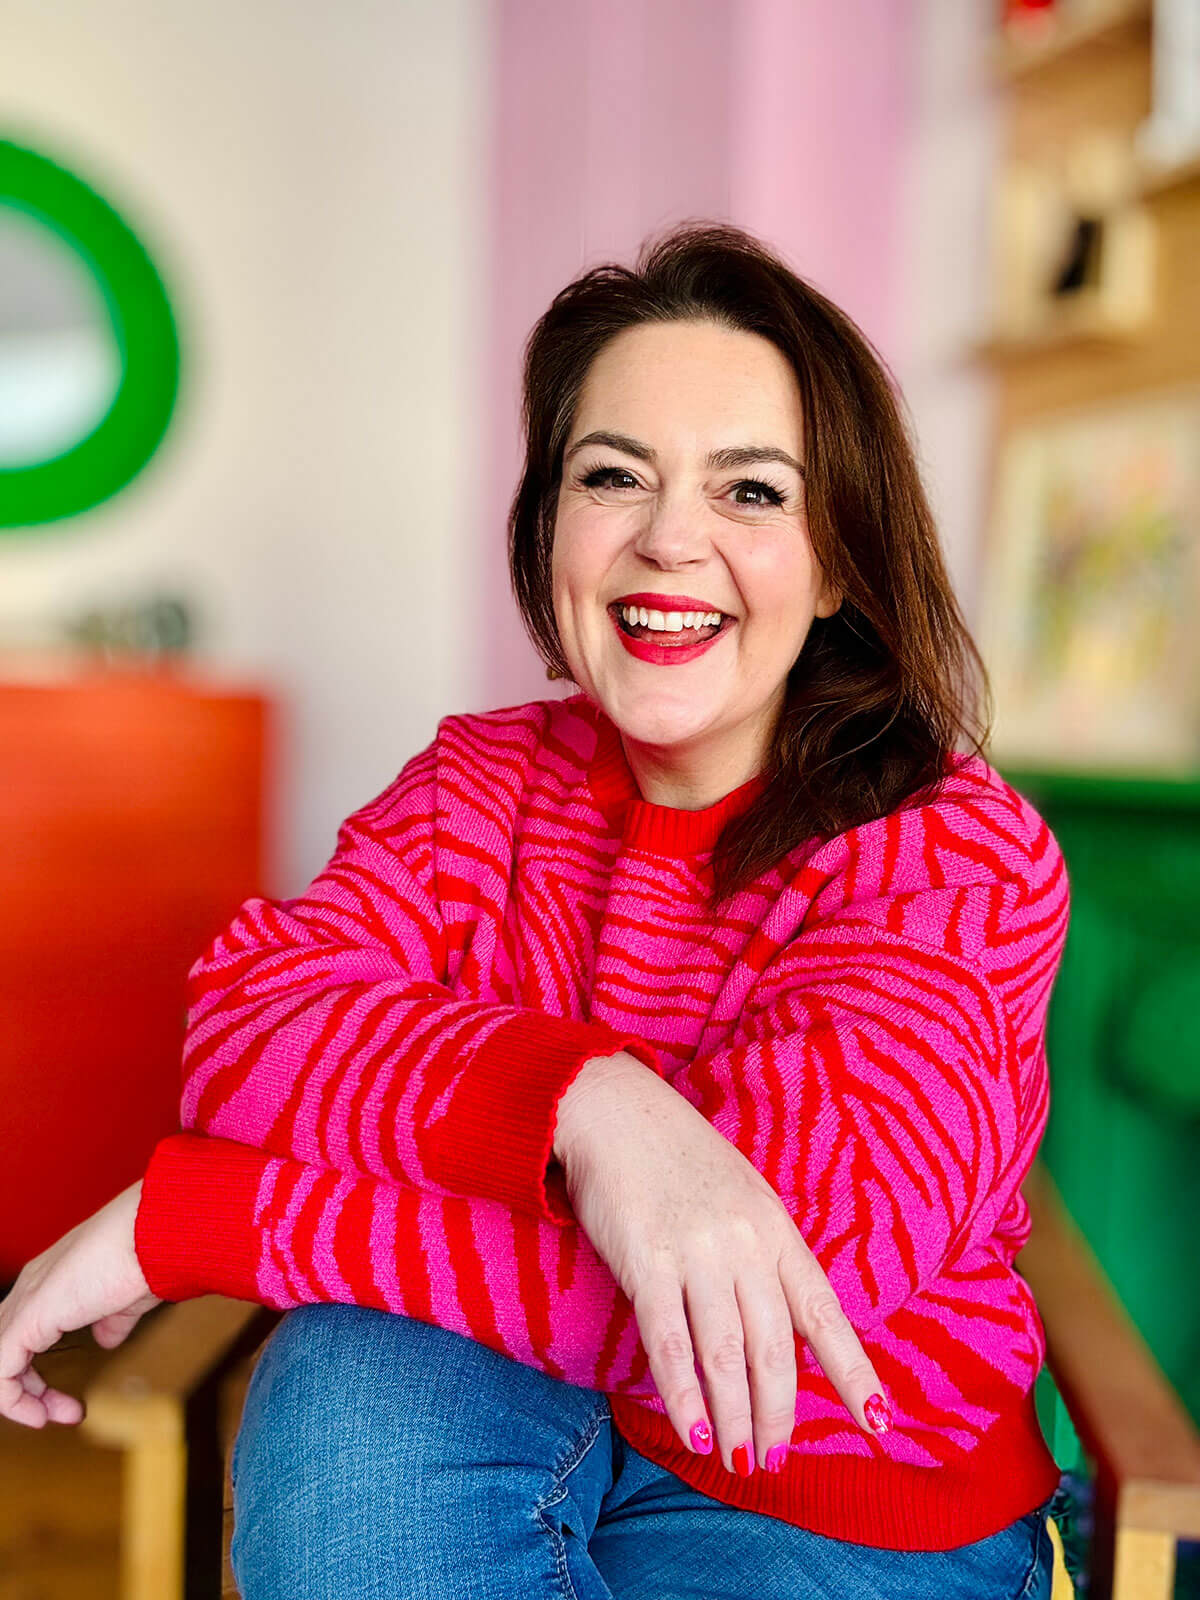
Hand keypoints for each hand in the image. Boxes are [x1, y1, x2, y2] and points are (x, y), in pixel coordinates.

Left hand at [0, 1181, 161, 1427]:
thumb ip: (112, 1319)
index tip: (72, 1403)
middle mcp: (33, 1285)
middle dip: (29, 1390)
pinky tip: (40, 1414)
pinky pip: (0, 1368)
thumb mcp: (127, 1297)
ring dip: (21, 1398)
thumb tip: (107, 1339)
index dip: (38, 1375)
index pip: (24, 1334)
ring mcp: (28, 1298)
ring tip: (54, 1418)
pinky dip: (12, 1399)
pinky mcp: (30, 1315)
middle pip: (6, 1348)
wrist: (156, 1234)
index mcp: (53, 1279)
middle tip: (66, 1413)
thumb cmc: (151, 1254)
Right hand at [553, 1054, 888, 1474]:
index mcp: (776, 1230)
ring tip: (737, 1461)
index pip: (823, 1313)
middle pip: (775, 1349)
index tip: (879, 1422)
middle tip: (774, 1461)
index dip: (854, 1372)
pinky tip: (693, 1430)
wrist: (616, 1110)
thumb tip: (780, 1327)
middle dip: (779, 1415)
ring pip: (727, 1356)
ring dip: (735, 1418)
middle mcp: (747, 1244)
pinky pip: (670, 1342)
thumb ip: (762, 1256)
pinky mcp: (648, 1261)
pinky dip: (685, 1394)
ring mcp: (698, 1253)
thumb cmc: (678, 1160)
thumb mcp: (741, 1198)